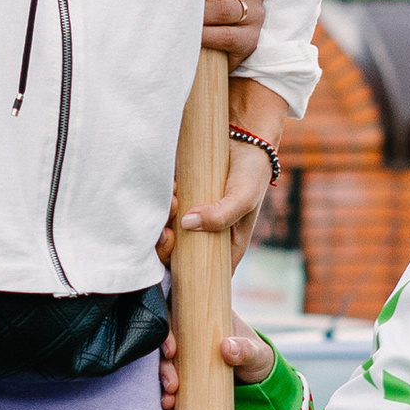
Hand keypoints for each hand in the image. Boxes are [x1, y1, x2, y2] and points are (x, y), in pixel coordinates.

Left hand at [157, 75, 286, 272]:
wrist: (241, 134)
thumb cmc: (250, 171)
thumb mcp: (244, 195)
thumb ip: (221, 215)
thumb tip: (187, 225)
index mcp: (225, 246)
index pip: (202, 275)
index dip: (184, 271)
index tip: (175, 247)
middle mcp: (204, 236)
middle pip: (176, 257)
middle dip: (167, 245)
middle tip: (167, 228)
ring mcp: (189, 219)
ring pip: (165, 234)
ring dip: (161, 221)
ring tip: (173, 198)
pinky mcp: (179, 201)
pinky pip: (160, 212)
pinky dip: (159, 203)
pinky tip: (171, 188)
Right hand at [159, 315, 277, 409]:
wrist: (260, 382)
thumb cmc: (258, 358)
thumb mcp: (257, 353)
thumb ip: (245, 349)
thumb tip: (226, 347)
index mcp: (207, 315)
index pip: (177, 312)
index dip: (167, 329)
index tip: (171, 351)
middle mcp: (192, 331)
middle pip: (166, 340)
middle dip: (164, 364)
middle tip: (172, 384)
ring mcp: (188, 352)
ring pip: (166, 361)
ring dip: (164, 380)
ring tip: (170, 399)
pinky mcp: (187, 371)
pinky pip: (171, 379)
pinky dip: (168, 393)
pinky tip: (170, 406)